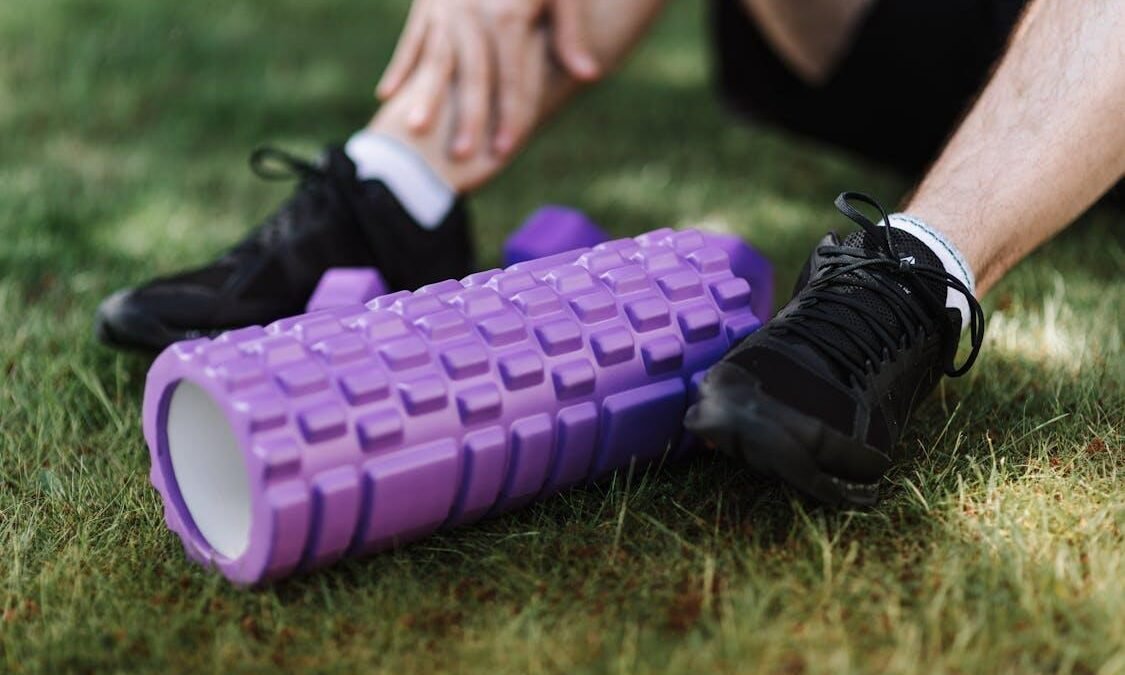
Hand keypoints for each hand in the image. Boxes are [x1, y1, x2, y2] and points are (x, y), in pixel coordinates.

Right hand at [376, 0, 600, 157]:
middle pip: (472, 74)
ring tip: (416, 128)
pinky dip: (400, 67)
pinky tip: (387, 97)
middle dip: (468, 116)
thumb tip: (589, 75)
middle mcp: (473, 14)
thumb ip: (570, 32)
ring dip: (426, 95)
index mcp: (509, 14)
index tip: (505, 150)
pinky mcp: (428, 2)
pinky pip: (412, 38)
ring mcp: (447, 8)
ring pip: (435, 59)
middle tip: (463, 155)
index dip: (510, 115)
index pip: (512, 77)